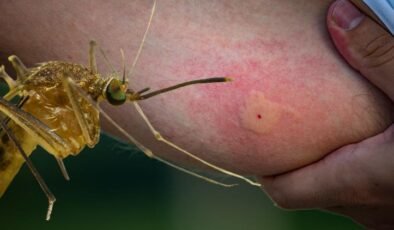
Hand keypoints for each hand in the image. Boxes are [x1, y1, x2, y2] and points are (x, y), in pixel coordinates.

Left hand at [260, 0, 393, 227]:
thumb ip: (381, 55)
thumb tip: (338, 17)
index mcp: (363, 180)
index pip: (285, 191)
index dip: (267, 170)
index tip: (260, 145)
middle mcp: (370, 210)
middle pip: (311, 191)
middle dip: (300, 163)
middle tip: (296, 128)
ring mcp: (392, 218)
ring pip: (341, 196)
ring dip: (333, 167)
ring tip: (334, 132)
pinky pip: (370, 198)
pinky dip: (362, 175)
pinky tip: (376, 146)